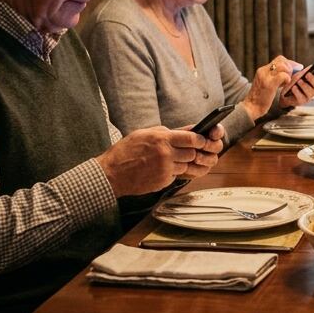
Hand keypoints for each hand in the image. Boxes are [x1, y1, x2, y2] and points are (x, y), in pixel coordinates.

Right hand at [96, 127, 221, 195]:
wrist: (112, 173)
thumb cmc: (125, 151)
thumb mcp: (143, 134)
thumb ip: (163, 132)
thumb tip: (180, 132)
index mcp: (161, 139)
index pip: (191, 138)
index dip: (200, 140)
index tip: (201, 140)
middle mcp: (165, 154)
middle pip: (192, 153)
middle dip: (190, 152)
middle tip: (184, 151)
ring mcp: (165, 169)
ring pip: (185, 165)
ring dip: (180, 163)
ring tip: (167, 161)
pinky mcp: (163, 181)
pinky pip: (176, 175)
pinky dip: (172, 172)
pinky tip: (159, 170)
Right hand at [244, 56, 298, 120]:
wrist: (251, 107)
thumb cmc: (261, 98)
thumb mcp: (267, 84)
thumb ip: (274, 77)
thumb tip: (288, 73)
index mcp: (262, 70)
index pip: (279, 59)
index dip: (289, 63)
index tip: (295, 69)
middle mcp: (263, 71)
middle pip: (281, 60)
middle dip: (290, 67)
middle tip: (291, 76)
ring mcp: (266, 77)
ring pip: (282, 66)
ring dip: (289, 73)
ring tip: (287, 82)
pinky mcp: (269, 84)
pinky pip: (282, 76)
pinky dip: (287, 79)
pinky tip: (285, 86)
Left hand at [278, 64, 313, 108]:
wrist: (286, 94)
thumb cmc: (294, 83)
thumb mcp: (299, 75)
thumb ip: (304, 72)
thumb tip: (310, 67)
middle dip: (313, 79)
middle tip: (307, 74)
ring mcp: (309, 97)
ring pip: (309, 92)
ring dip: (304, 85)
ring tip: (299, 81)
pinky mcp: (301, 101)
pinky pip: (300, 97)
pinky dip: (297, 92)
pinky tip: (294, 87)